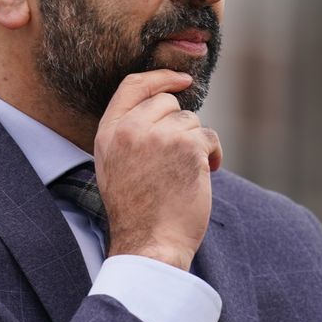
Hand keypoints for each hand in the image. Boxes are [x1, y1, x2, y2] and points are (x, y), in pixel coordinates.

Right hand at [93, 69, 222, 270]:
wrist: (150, 243)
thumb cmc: (136, 210)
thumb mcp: (114, 164)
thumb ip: (128, 132)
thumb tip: (162, 104)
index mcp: (109, 132)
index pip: (133, 85)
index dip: (161, 78)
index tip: (182, 80)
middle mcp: (131, 129)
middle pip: (168, 102)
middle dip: (179, 125)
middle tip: (177, 156)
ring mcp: (160, 136)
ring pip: (191, 121)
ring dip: (195, 144)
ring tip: (184, 173)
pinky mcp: (188, 147)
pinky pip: (209, 136)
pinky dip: (212, 154)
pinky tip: (205, 174)